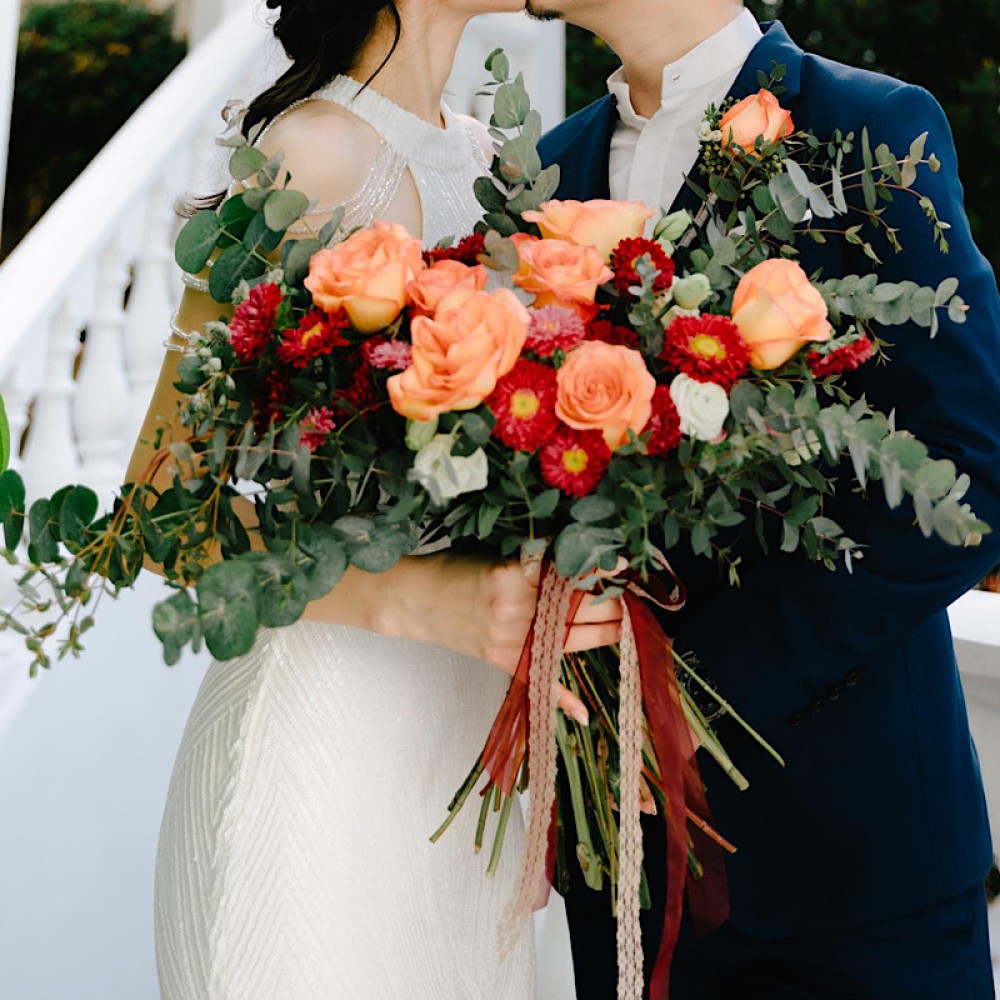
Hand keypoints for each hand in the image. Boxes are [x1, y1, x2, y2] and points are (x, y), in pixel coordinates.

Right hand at [381, 553, 624, 724]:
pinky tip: (584, 713)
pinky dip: (562, 700)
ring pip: (572, 639)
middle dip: (611, 601)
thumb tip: (580, 554)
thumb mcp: (496, 552)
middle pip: (581, 608)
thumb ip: (537, 557)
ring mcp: (511, 640)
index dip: (602, 570)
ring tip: (625, 622)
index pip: (572, 574)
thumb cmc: (453, 567)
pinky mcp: (503, 661)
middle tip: (631, 592)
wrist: (414, 598)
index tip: (625, 565)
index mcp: (515, 574)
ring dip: (605, 631)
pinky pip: (539, 682)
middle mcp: (517, 609)